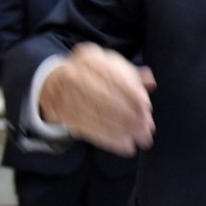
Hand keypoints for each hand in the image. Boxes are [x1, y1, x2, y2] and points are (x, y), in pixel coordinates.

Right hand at [39, 43, 156, 155]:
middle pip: (106, 98)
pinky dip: (110, 139)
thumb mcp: (111, 65)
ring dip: (123, 129)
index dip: (131, 93)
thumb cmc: (93, 75)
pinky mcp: (66, 116)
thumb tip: (149, 82)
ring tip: (141, 138)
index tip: (146, 106)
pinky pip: (90, 129)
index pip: (113, 76)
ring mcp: (67, 96)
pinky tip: (126, 145)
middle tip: (147, 127)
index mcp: (90, 59)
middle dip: (130, 115)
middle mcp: (75, 76)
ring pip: (99, 116)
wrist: (56, 83)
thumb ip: (132, 74)